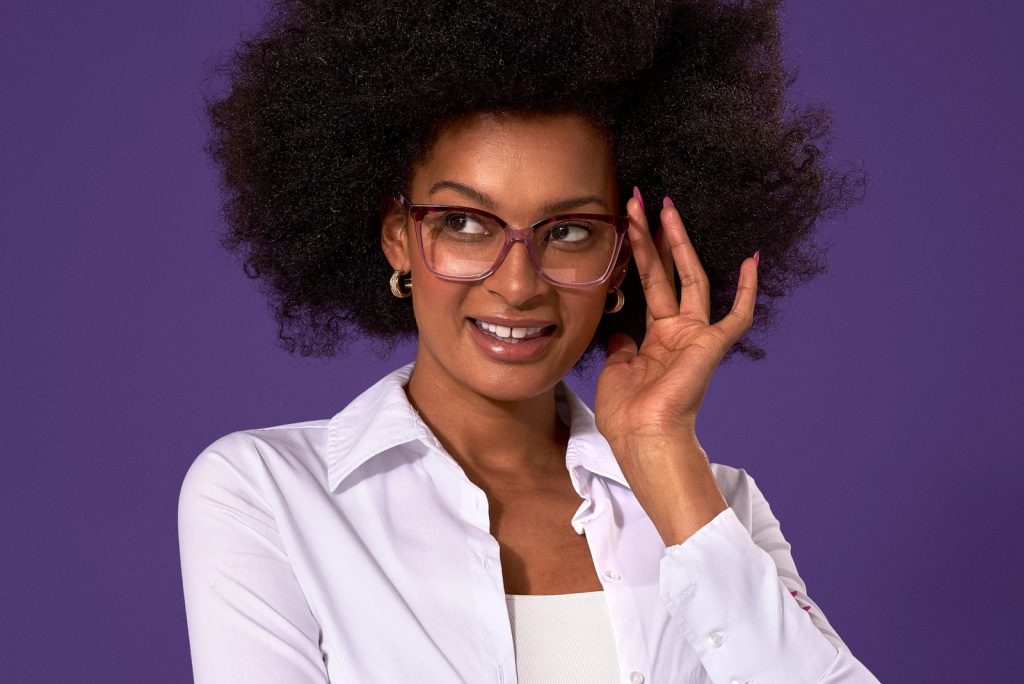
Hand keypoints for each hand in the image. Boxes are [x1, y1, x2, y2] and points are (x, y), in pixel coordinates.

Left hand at [593, 187, 758, 543]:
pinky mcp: (711, 344)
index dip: (637, 254)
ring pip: (691, 278)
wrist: (643, 438)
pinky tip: (751, 259)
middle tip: (638, 199)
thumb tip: (621, 332)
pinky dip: (747, 290)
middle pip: (665, 272)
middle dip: (652, 236)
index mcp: (654, 339)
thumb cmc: (626, 414)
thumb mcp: (615, 372)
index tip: (626, 224)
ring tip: (665, 206)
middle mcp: (678, 332)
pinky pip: (737, 315)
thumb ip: (622, 347)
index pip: (647, 285)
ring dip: (678, 242)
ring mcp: (696, 336)